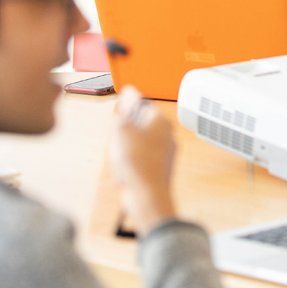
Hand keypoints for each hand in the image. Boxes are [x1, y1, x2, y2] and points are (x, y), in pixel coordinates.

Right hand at [111, 86, 176, 235]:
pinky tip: (126, 174)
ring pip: (137, 145)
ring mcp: (166, 152)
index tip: (118, 127)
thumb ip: (125, 108)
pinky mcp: (160, 167)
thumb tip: (129, 91)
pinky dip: (131, 165)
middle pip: (137, 126)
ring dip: (125, 152)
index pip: (139, 107)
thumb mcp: (122, 128)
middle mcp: (167, 134)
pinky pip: (140, 160)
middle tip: (119, 147)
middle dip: (123, 136)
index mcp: (161, 120)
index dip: (124, 117)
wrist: (147, 196)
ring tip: (122, 162)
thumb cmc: (136, 163)